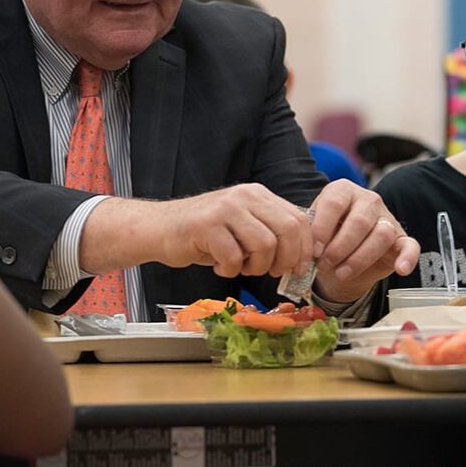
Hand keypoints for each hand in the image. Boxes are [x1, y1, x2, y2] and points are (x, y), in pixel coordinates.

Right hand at [143, 184, 313, 278]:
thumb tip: (303, 258)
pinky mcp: (206, 226)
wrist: (160, 229)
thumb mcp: (243, 226)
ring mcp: (225, 208)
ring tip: (240, 267)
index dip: (305, 248)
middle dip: (285, 259)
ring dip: (256, 267)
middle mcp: (244, 195)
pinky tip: (218, 265)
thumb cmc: (205, 235)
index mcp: (258, 194)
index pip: (298, 218)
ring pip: (264, 244)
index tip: (301, 269)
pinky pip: (234, 257)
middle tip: (271, 272)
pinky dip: (229, 270)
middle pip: (287, 230)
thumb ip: (269, 232)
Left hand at [308, 179, 418, 302]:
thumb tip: (307, 250)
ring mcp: (387, 218)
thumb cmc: (326, 237)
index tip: (315, 251)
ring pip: (381, 235)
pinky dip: (408, 258)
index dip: (323, 228)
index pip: (334, 203)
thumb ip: (311, 235)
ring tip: (342, 272)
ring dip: (359, 259)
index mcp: (342, 190)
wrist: (342, 252)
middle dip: (339, 248)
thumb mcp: (315, 231)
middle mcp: (368, 199)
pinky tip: (400, 269)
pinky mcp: (401, 239)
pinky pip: (411, 245)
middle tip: (325, 265)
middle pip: (359, 221)